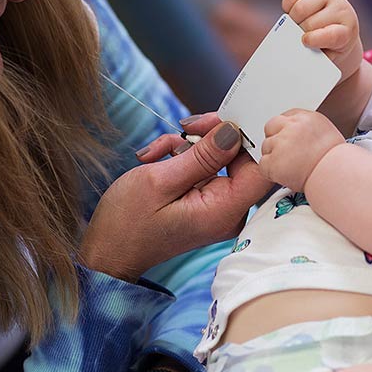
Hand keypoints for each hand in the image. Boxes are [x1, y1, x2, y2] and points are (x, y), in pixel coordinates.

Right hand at [79, 116, 271, 280]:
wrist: (109, 250)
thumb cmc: (128, 223)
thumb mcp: (161, 181)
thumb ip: (202, 156)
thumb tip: (233, 131)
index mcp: (224, 210)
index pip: (261, 168)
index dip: (248, 138)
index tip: (220, 121)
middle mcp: (229, 210)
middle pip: (240, 157)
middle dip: (210, 136)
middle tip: (184, 127)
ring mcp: (218, 205)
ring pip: (218, 157)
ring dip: (188, 146)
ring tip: (157, 153)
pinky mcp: (206, 199)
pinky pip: (205, 167)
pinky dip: (182, 157)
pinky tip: (157, 160)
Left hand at [259, 109, 344, 191]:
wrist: (337, 176)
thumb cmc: (335, 161)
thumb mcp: (326, 133)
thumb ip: (307, 129)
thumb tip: (297, 133)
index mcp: (306, 118)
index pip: (285, 117)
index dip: (285, 130)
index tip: (290, 141)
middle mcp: (292, 127)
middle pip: (271, 127)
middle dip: (275, 140)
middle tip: (287, 155)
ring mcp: (281, 143)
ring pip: (266, 147)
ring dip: (274, 157)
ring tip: (292, 167)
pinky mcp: (273, 161)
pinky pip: (263, 165)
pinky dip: (271, 172)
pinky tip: (285, 175)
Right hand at [283, 0, 363, 82]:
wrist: (340, 27)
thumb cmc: (331, 46)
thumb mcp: (328, 56)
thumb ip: (315, 56)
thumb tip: (296, 52)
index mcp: (347, 31)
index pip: (332, 35)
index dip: (315, 39)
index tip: (305, 42)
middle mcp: (341, 9)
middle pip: (310, 23)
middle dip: (299, 32)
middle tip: (298, 37)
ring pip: (300, 8)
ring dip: (292, 19)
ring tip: (295, 25)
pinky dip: (287, 6)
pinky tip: (292, 12)